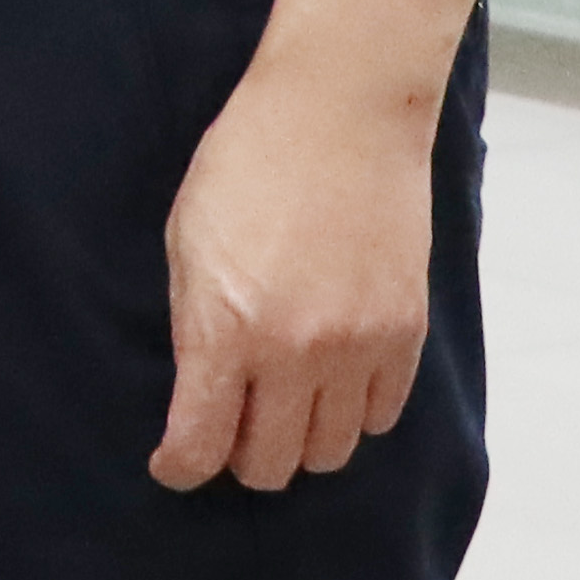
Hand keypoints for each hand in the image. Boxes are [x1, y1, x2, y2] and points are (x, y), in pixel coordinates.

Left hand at [154, 56, 435, 492]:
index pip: (202, 446)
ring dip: (301, 441)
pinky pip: (382, 415)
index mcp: (227, 330)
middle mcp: (295, 352)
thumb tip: (199, 390)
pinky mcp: (405, 331)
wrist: (340, 112)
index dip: (181, 468)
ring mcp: (358, 347)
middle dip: (240, 458)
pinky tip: (333, 383)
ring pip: (332, 452)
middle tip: (230, 430)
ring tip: (284, 408)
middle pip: (271, 464)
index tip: (175, 465)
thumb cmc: (247, 163)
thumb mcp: (186, 243)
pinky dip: (354, 414)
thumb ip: (193, 326)